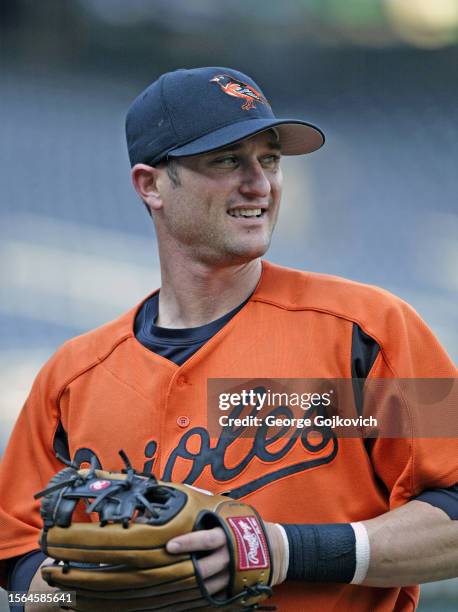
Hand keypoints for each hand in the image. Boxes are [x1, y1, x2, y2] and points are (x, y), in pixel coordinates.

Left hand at [166, 521, 286, 594]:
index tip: (169, 545)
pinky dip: (199, 595)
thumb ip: (212, 511)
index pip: (205, 540)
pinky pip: (214, 596)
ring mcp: (232, 575)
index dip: (187, 543)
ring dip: (188, 585)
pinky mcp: (234, 588)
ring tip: (169, 582)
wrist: (275, 548)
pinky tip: (185, 594)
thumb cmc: (247, 527)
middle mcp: (229, 557)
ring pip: (206, 586)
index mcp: (228, 536)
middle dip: (183, 570)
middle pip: (204, 568)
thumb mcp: (232, 514)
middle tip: (163, 569)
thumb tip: (186, 495)